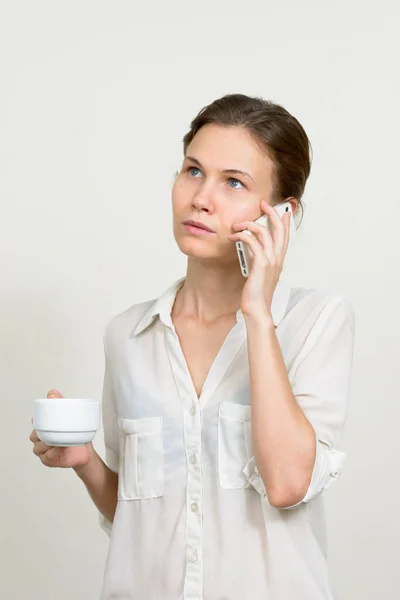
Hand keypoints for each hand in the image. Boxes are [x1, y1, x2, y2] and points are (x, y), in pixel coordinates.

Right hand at [29, 389, 92, 468]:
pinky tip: (62, 448)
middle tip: (57, 430)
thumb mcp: (69, 415)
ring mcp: (42, 450)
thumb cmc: (75, 434)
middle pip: (35, 435)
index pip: (36, 422)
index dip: (40, 421)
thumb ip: (60, 402)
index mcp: (42, 426)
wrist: (83, 452)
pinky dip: (55, 452)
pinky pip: (47, 456)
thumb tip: (52, 392)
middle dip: (45, 433)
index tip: (49, 420)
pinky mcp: (47, 460)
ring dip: (51, 443)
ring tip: (62, 440)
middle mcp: (39, 438)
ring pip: (40, 446)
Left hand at [227, 199, 290, 318]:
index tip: (282, 210)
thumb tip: (252, 249)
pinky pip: (252, 241)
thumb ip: (259, 260)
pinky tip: (233, 237)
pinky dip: (242, 235)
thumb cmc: (256, 293)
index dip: (285, 221)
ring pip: (264, 231)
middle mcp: (278, 258)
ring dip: (249, 224)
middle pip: (279, 228)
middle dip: (271, 212)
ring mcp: (271, 260)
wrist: (258, 308)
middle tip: (263, 204)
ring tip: (237, 225)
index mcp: (279, 260)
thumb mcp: (259, 273)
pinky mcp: (261, 263)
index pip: (285, 236)